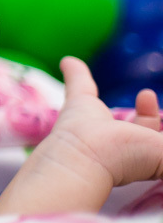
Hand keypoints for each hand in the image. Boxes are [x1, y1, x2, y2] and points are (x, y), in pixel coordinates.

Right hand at [0, 56, 162, 216]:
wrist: (85, 157)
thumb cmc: (127, 160)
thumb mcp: (161, 154)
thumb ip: (160, 141)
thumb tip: (148, 111)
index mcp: (141, 154)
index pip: (157, 138)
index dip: (160, 122)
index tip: (158, 110)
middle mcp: (121, 141)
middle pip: (144, 127)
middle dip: (152, 115)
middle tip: (150, 101)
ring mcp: (97, 124)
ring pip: (114, 112)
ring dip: (132, 104)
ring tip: (146, 96)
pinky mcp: (79, 106)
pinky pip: (78, 84)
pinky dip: (75, 71)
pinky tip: (69, 61)